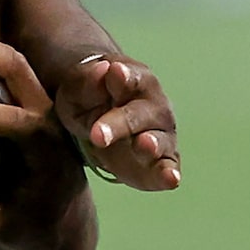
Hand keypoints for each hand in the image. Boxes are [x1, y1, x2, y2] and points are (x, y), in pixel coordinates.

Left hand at [56, 51, 180, 190]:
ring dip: (152, 145)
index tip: (115, 73)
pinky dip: (169, 174)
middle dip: (120, 123)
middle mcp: (154, 106)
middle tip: (97, 134)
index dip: (123, 76)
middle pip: (138, 114)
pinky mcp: (162, 160)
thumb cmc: (89, 98)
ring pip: (159, 141)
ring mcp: (161, 134)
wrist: (100, 119)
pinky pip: (167, 167)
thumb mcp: (78, 88)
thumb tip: (104, 69)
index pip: (129, 77)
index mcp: (134, 80)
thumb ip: (88, 80)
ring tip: (144, 146)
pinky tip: (171, 179)